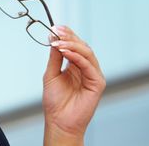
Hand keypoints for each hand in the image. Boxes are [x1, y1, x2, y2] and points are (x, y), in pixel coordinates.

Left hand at [42, 25, 105, 144]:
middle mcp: (86, 68)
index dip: (67, 34)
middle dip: (69, 37)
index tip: (55, 27)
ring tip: (58, 43)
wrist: (59, 120)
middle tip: (57, 31)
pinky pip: (88, 65)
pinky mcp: (97, 82)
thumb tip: (53, 37)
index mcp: (75, 64)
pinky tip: (65, 51)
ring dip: (72, 45)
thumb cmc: (55, 101)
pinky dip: (77, 56)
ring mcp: (93, 74)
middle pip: (82, 46)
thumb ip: (54, 56)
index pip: (74, 44)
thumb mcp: (51, 73)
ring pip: (87, 53)